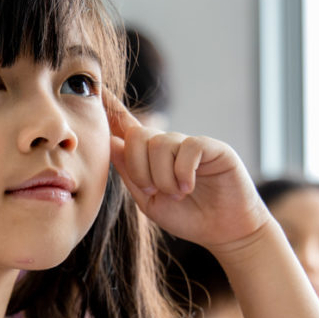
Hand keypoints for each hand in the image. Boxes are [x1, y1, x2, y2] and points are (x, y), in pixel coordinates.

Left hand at [105, 95, 268, 250]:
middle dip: (138, 167)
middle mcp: (170, 145)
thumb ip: (130, 174)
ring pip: (161, 144)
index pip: (127, 126)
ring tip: (178, 195)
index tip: (96, 87)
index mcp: (150, 158)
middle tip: (153, 190)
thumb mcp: (149, 200)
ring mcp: (191, 144)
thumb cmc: (188, 217)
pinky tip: (189, 188)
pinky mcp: (213, 147)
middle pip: (138, 135)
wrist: (223, 230)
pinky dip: (183, 173)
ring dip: (163, 178)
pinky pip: (189, 148)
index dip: (112, 107)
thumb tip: (111, 142)